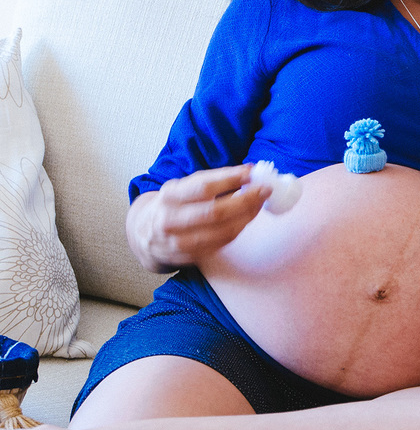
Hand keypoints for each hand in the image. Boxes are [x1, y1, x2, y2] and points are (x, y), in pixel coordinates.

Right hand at [128, 165, 269, 271]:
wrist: (144, 234)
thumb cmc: (173, 204)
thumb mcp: (183, 187)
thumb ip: (212, 180)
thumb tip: (249, 171)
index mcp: (169, 196)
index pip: (203, 187)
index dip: (230, 179)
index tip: (251, 172)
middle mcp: (170, 220)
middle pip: (216, 212)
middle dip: (246, 200)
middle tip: (265, 190)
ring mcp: (178, 242)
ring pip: (222, 231)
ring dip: (247, 216)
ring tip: (259, 203)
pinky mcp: (188, 257)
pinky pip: (221, 244)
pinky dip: (238, 229)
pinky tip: (246, 218)